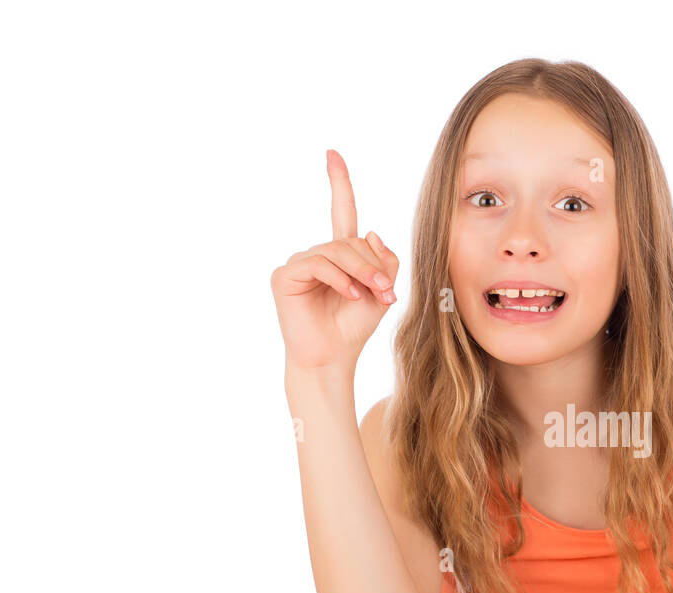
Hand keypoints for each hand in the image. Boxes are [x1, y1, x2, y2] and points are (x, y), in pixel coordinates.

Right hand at [271, 149, 399, 372]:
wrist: (332, 358)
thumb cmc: (353, 328)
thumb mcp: (382, 291)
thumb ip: (385, 260)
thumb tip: (371, 231)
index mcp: (339, 255)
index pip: (340, 212)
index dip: (339, 183)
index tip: (332, 154)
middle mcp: (317, 254)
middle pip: (350, 240)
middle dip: (373, 264)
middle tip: (388, 292)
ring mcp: (298, 264)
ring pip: (336, 251)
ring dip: (362, 272)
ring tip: (374, 296)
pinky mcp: (284, 276)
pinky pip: (317, 264)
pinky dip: (338, 279)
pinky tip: (349, 295)